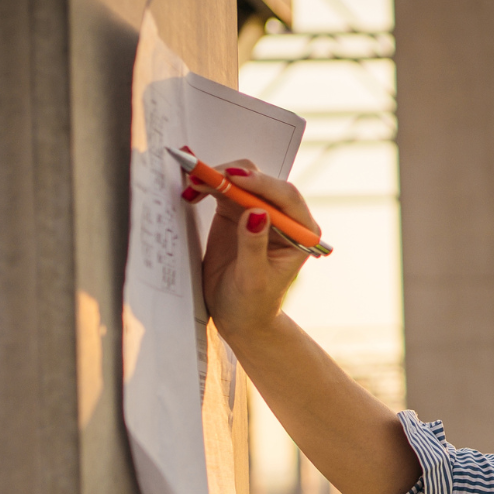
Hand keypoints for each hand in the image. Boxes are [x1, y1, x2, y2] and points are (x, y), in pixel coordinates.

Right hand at [186, 160, 320, 339]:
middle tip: (204, 176)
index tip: (235, 177)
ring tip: (192, 182)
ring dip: (217, 177)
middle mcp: (283, 218)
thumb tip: (256, 212)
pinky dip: (208, 186)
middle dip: (234, 176)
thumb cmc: (253, 305)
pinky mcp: (236, 213)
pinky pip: (224, 190)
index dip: (261, 183)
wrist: (238, 317)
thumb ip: (254, 247)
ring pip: (242, 181)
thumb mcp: (253, 280)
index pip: (286, 198)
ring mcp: (259, 213)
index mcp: (301, 234)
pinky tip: (192, 191)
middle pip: (262, 183)